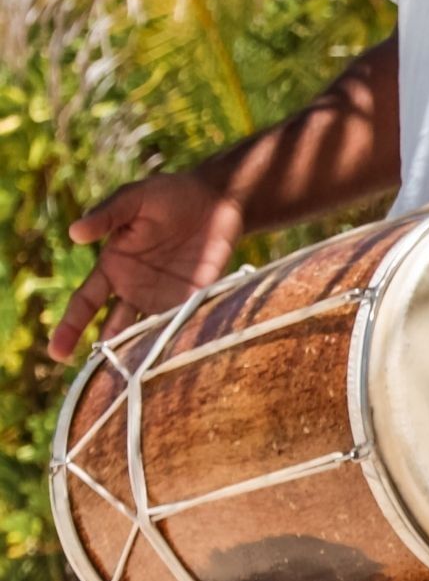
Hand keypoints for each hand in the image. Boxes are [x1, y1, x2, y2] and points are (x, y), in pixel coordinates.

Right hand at [48, 172, 243, 361]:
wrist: (218, 200)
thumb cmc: (170, 195)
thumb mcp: (135, 199)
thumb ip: (108, 215)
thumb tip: (74, 232)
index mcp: (114, 267)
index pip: (85, 303)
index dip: (70, 327)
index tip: (58, 353)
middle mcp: (136, 288)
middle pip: (115, 328)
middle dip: (106, 354)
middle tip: (98, 384)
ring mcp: (167, 296)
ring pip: (149, 332)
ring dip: (142, 352)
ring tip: (133, 376)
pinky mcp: (197, 298)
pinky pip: (184, 323)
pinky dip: (177, 339)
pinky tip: (171, 357)